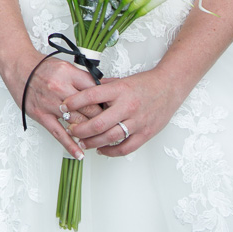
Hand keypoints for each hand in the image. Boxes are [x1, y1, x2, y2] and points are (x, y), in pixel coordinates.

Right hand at [5, 52, 100, 158]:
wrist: (18, 67)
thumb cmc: (41, 66)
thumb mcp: (65, 66)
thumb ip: (83, 78)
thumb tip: (102, 89)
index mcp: (69, 74)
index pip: (95, 92)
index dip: (106, 102)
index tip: (112, 110)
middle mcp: (60, 88)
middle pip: (88, 108)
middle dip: (101, 119)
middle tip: (110, 126)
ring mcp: (50, 103)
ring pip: (76, 122)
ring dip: (89, 132)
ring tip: (99, 140)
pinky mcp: (41, 115)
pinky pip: (58, 133)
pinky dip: (70, 145)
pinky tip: (79, 153)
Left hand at [64, 67, 187, 156]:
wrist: (169, 87)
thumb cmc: (144, 83)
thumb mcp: (121, 80)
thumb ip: (103, 88)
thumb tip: (82, 92)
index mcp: (119, 90)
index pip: (91, 96)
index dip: (74, 103)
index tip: (63, 107)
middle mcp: (127, 106)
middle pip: (99, 122)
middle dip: (80, 129)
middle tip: (70, 130)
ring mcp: (137, 121)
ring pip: (110, 137)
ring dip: (93, 142)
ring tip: (82, 142)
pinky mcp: (146, 133)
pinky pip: (126, 148)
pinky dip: (111, 151)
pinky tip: (101, 149)